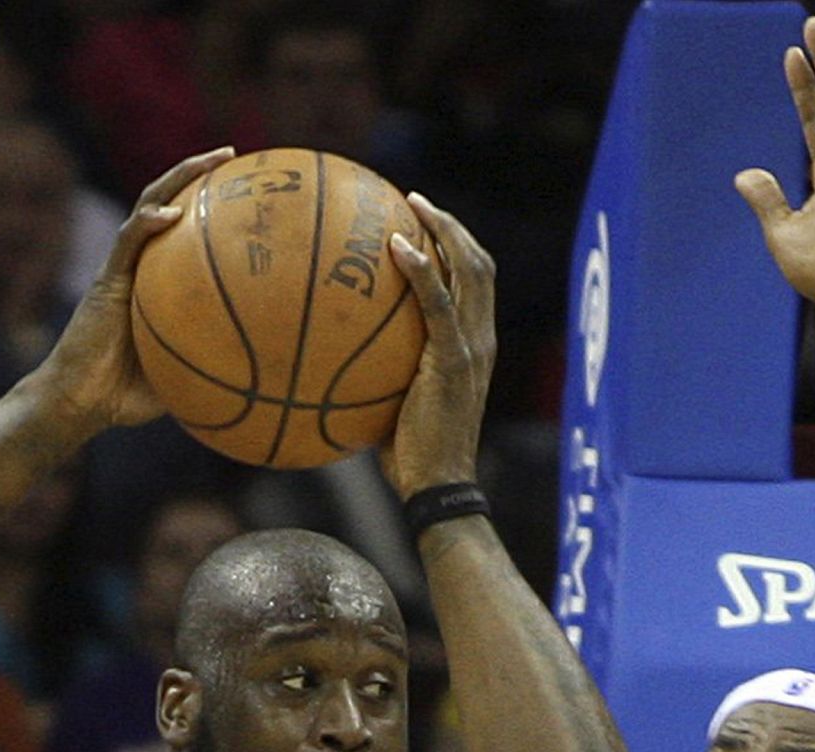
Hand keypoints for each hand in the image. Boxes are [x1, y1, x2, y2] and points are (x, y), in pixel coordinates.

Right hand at [31, 146, 237, 437]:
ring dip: (177, 179)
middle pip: (169, 203)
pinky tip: (170, 215)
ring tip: (210, 160)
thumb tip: (268, 378)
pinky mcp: (105, 281)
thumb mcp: (184, 377)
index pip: (186, 233)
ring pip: (148, 207)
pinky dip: (147, 224)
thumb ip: (215, 366)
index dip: (210, 208)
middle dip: (197, 174)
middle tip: (231, 155)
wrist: (80, 403)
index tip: (245, 191)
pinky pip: (127, 244)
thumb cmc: (127, 395)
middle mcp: (140, 266)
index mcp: (158, 282)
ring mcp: (121, 269)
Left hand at [379, 193, 495, 500]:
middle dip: (451, 225)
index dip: (456, 247)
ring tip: (411, 205)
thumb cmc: (411, 457)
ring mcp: (473, 348)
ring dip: (444, 230)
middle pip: (480, 263)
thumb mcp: (397, 406)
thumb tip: (332, 358)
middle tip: (414, 201)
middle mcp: (482, 340)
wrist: (438, 486)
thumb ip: (382, 374)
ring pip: (470, 270)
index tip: (424, 223)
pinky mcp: (455, 360)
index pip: (476, 283)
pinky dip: (422, 269)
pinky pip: (439, 303)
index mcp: (475, 347)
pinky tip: (396, 247)